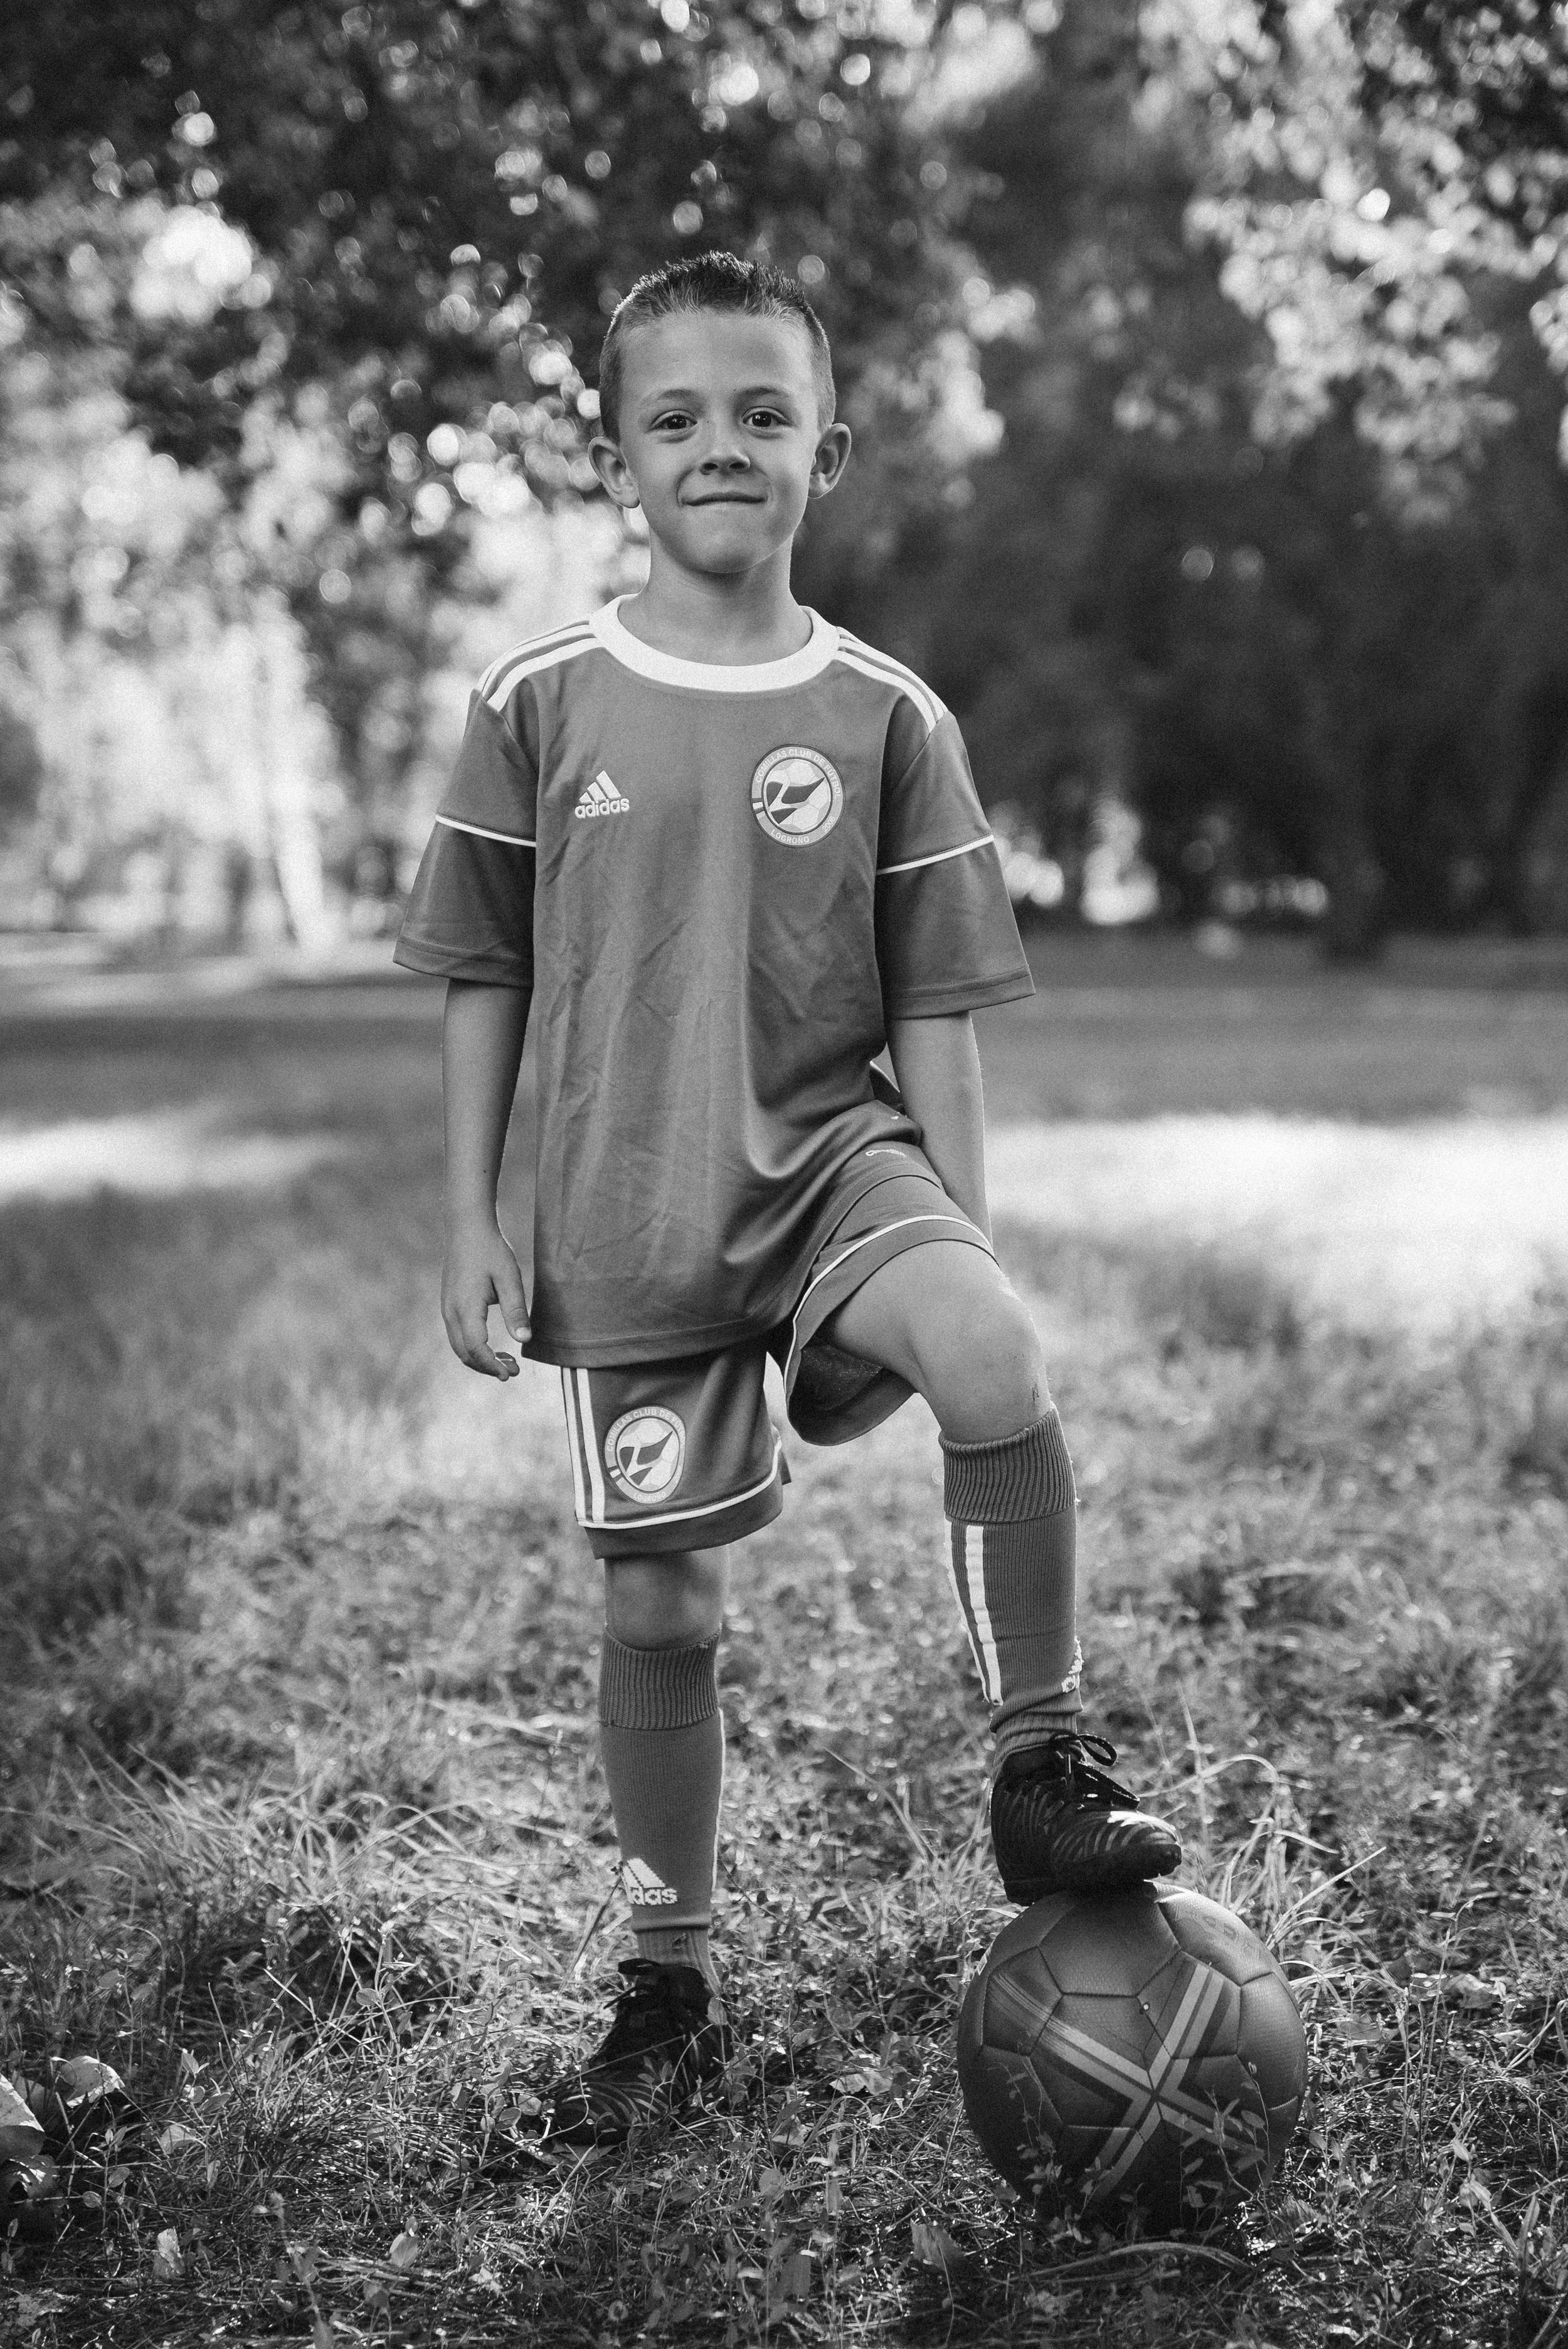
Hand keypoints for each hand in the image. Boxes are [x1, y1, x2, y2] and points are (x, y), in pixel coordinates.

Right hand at [442, 1217, 530, 1378]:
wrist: (467, 1227)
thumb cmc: (491, 1250)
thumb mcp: (509, 1278)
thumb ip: (515, 1310)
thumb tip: (524, 1340)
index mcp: (465, 1307)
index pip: (476, 1348)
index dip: (493, 1365)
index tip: (512, 1374)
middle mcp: (450, 1311)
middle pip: (464, 1353)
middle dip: (488, 1367)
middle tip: (514, 1371)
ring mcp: (447, 1308)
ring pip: (459, 1347)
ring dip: (480, 1359)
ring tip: (507, 1360)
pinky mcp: (449, 1304)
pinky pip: (458, 1335)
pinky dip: (474, 1347)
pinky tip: (492, 1345)